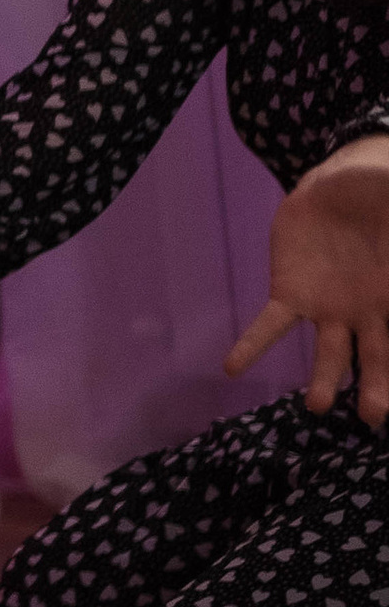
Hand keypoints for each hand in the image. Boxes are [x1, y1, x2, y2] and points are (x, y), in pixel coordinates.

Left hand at [226, 140, 388, 426]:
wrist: (341, 187)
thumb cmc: (382, 196)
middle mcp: (369, 313)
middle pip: (376, 358)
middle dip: (376, 388)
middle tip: (374, 418)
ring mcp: (330, 310)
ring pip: (330, 353)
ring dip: (324, 380)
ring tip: (317, 405)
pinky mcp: (292, 295)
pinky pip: (271, 325)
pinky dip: (252, 346)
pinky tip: (232, 367)